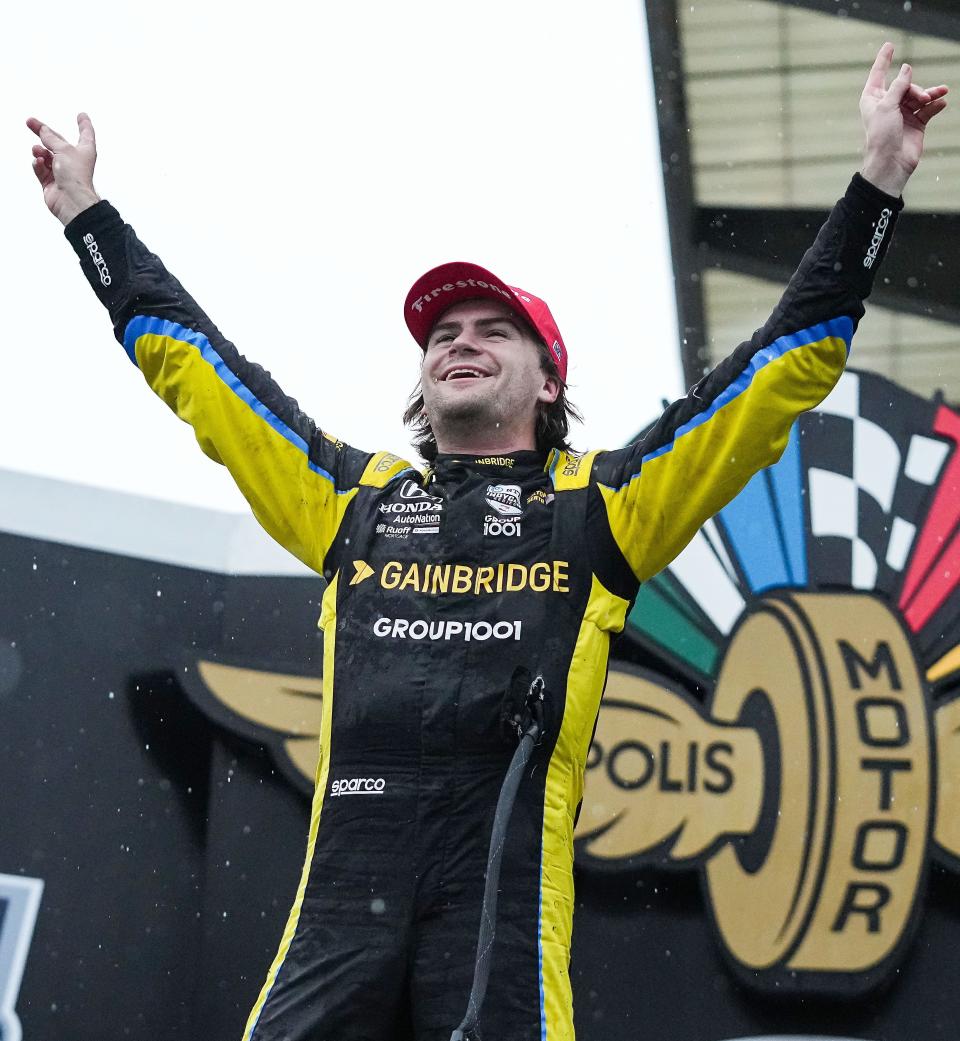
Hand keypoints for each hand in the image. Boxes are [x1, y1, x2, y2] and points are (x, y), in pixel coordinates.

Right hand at [26, 112, 100, 225]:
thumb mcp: (64, 149)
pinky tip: (38, 163)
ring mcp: (62, 172)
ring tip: (38, 152)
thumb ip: (51, 138)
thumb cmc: (75, 176)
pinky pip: (40, 168)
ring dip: (40, 151)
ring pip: (46, 155)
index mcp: (84, 151)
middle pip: (57, 142)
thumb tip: (43, 130)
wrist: (71, 201)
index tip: (82, 115)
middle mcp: (74, 161)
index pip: (86, 134)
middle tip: (30, 122)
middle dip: (43, 132)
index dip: (84, 124)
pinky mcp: (51, 182)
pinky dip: (38, 165)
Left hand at [860, 43, 947, 196]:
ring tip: (939, 94)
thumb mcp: (887, 106)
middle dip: (915, 88)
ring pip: (919, 95)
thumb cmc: (882, 136)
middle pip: (905, 85)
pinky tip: (942, 102)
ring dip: (929, 94)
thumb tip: (906, 69)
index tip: (889, 45)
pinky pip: (928, 109)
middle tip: (921, 98)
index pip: (879, 74)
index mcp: (873, 100)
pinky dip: (935, 105)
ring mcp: (902, 114)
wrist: (891, 163)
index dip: (884, 60)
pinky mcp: (916, 124)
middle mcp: (887, 105)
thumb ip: (899, 86)